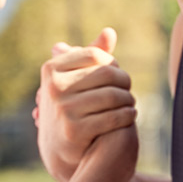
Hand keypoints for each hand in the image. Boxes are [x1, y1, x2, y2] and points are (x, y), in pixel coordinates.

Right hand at [35, 27, 136, 181]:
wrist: (60, 148)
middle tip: (129, 90)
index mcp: (51, 69)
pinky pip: (113, 117)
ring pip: (112, 95)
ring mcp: (63, 109)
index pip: (94, 55)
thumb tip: (110, 32)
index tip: (118, 75)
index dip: (112, 64)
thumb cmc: (72, 105)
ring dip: (128, 99)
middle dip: (124, 81)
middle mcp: (53, 87)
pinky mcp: (75, 130)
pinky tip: (131, 116)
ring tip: (131, 102)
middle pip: (106, 74)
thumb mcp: (76, 78)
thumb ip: (93, 55)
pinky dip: (127, 115)